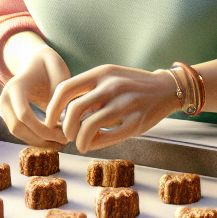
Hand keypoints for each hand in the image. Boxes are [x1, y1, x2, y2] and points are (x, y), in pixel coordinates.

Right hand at [0, 45, 71, 147]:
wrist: (35, 59)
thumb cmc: (49, 64)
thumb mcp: (58, 70)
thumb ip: (59, 91)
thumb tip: (56, 119)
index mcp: (16, 86)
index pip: (24, 114)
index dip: (43, 128)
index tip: (63, 133)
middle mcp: (5, 98)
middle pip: (18, 128)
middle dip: (41, 138)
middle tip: (64, 142)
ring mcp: (5, 107)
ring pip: (17, 132)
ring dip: (38, 141)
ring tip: (60, 142)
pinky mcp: (9, 113)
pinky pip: (20, 131)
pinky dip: (35, 137)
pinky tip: (53, 138)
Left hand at [43, 65, 180, 152]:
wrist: (167, 88)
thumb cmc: (132, 85)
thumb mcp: (110, 77)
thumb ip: (89, 90)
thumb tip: (62, 113)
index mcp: (103, 73)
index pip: (65, 89)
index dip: (52, 108)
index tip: (50, 121)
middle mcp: (112, 86)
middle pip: (74, 110)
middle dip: (65, 128)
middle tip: (66, 135)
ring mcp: (125, 104)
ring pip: (88, 126)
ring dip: (78, 140)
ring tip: (79, 144)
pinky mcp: (135, 122)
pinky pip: (107, 138)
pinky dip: (94, 144)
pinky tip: (93, 144)